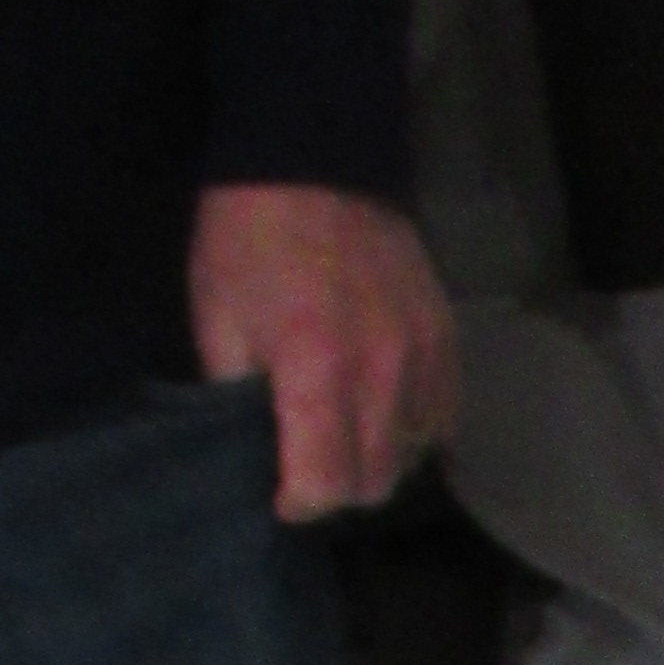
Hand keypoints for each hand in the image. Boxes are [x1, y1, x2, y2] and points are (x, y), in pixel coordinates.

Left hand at [188, 183, 458, 518]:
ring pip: (414, 456)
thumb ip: (238, 398)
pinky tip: (383, 408)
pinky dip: (414, 429)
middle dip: (337, 488)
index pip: (326, 484)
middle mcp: (382, 372)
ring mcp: (423, 357)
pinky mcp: (447, 341)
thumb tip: (257, 453)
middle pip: (376, 481)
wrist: (315, 160)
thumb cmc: (249, 240)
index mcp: (315, 369)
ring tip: (347, 432)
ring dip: (378, 459)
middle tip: (308, 464)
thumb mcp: (216, 320)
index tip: (280, 493)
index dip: (299, 503)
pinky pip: (442, 418)